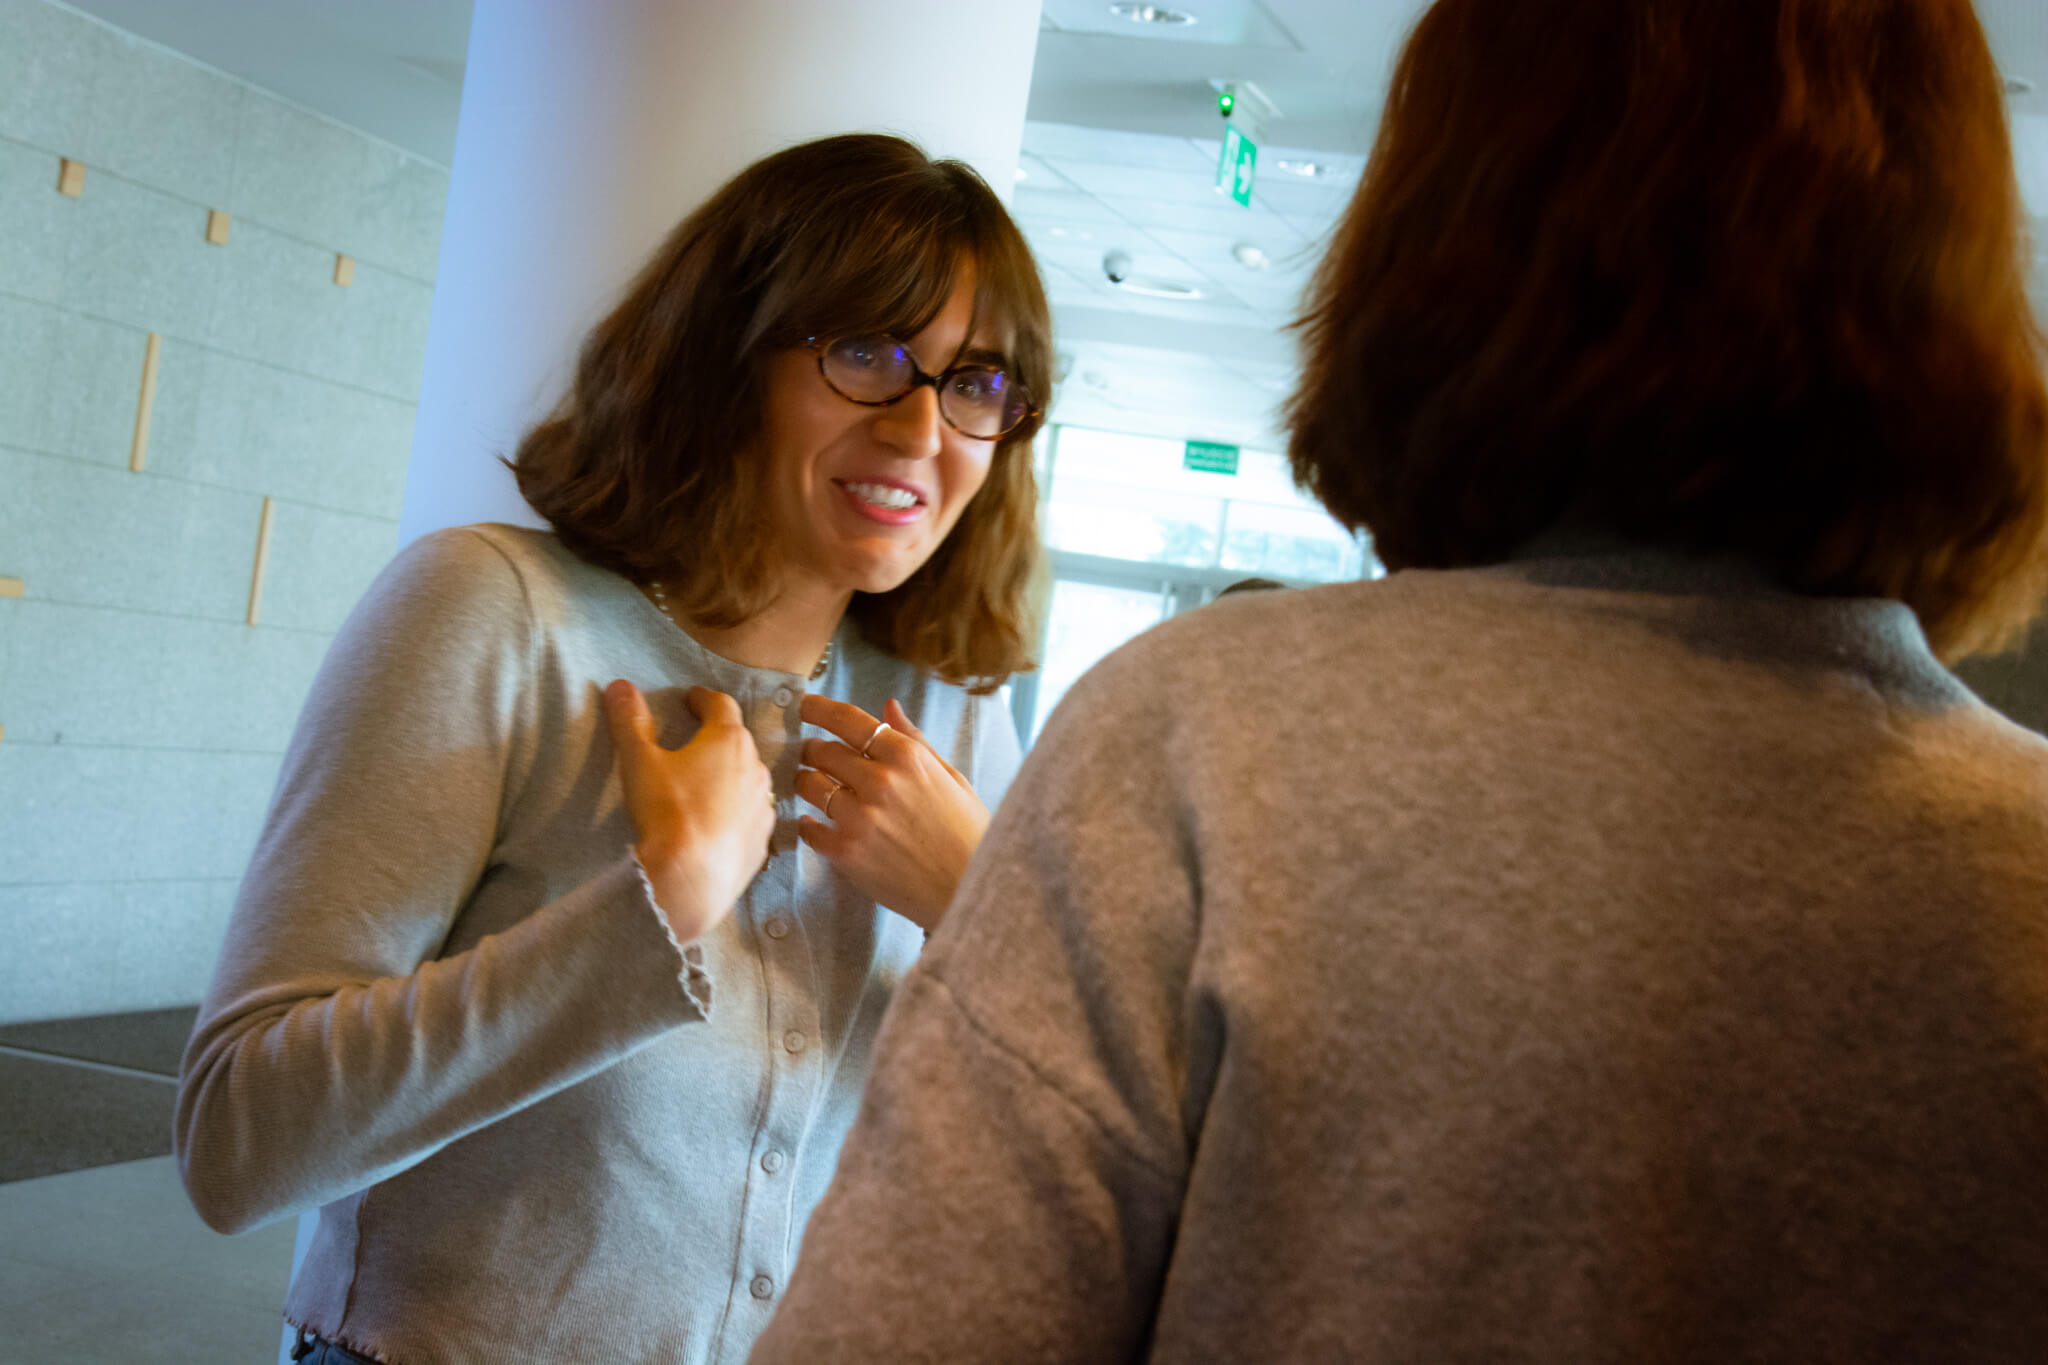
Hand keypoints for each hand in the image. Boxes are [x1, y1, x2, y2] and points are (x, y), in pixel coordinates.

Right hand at [603, 681, 775, 943]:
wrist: (690, 880)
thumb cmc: (666, 812)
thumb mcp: (640, 761)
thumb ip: (630, 721)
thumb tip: (620, 685)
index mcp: (729, 741)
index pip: (721, 705)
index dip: (703, 699)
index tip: (691, 699)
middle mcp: (756, 769)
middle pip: (737, 743)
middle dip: (716, 738)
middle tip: (693, 742)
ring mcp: (764, 807)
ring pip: (748, 781)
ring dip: (729, 777)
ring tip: (704, 785)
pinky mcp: (762, 841)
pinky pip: (750, 817)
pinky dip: (735, 813)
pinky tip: (717, 824)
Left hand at [795, 696, 988, 932]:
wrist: (970, 890)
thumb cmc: (968, 834)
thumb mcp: (951, 778)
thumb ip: (915, 740)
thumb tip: (888, 706)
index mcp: (907, 757)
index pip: (849, 720)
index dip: (819, 709)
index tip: (805, 706)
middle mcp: (880, 782)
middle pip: (823, 750)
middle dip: (812, 749)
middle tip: (810, 753)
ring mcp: (860, 817)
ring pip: (809, 784)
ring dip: (805, 781)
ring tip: (811, 786)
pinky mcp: (847, 852)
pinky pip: (808, 829)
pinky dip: (807, 825)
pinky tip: (814, 824)